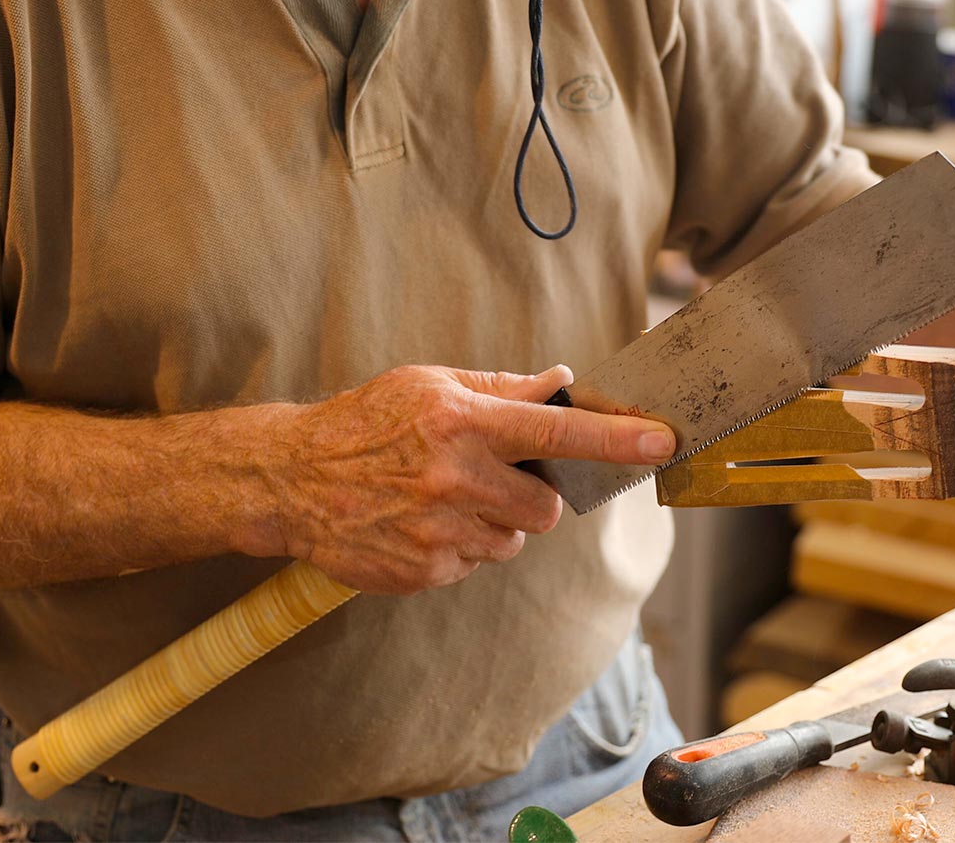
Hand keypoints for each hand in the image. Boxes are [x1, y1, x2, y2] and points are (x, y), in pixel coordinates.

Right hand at [259, 364, 673, 595]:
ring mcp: (439, 531)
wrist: (291, 480)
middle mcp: (455, 478)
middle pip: (545, 508)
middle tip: (489, 477)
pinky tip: (419, 523)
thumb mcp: (430, 386)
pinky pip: (474, 564)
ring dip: (493, 524)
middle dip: (531, 498)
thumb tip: (563, 383)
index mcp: (462, 422)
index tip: (663, 440)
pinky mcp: (424, 572)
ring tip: (442, 498)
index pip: (556, 431)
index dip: (614, 438)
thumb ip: (502, 390)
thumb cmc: (366, 423)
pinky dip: (460, 547)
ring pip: (512, 541)